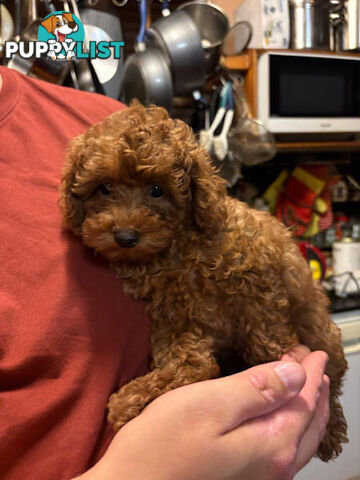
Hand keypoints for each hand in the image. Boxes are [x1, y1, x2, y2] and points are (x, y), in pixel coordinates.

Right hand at [76, 347, 328, 479]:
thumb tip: (295, 372)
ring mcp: (260, 478)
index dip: (309, 371)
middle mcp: (274, 467)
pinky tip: (282, 421)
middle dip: (314, 389)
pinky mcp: (243, 479)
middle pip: (308, 422)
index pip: (302, 399)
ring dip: (307, 409)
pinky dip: (292, 428)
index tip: (313, 350)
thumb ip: (256, 389)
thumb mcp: (209, 405)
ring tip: (308, 388)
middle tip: (315, 364)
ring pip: (300, 439)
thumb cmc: (161, 446)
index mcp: (270, 444)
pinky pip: (284, 450)